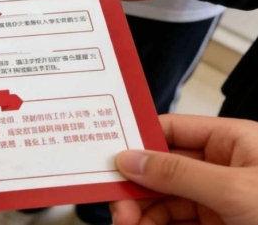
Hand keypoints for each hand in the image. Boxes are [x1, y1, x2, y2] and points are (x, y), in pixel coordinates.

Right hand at [110, 114, 257, 224]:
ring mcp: (220, 200)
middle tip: (119, 206)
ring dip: (141, 212)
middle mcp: (223, 167)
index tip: (110, 159)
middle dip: (136, 188)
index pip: (172, 130)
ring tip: (129, 224)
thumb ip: (179, 173)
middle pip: (162, 170)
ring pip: (164, 200)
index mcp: (233, 142)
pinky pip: (174, 222)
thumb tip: (131, 159)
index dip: (139, 142)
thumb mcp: (234, 190)